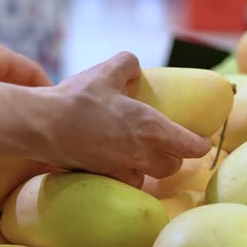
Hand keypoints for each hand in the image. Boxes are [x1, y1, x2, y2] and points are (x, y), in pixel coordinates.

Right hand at [32, 52, 211, 186]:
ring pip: (146, 178)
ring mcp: (120, 170)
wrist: (43, 126)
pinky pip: (121, 182)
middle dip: (174, 158)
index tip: (202, 142)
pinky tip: (112, 162)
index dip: (201, 145)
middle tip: (168, 147)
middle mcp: (141, 154)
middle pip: (171, 167)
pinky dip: (122, 174)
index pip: (191, 146)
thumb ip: (128, 65)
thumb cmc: (78, 98)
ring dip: (147, 169)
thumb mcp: (106, 71)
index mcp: (151, 128)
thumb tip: (134, 68)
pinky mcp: (100, 178)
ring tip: (139, 156)